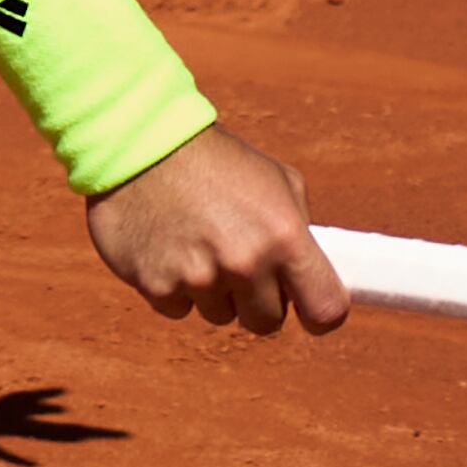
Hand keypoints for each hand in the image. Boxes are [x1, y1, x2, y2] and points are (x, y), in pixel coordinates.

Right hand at [87, 124, 348, 332]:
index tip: (308, 308)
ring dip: (213, 291)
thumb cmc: (217, 162)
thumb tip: (310, 274)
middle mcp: (244, 263)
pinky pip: (178, 308)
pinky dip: (175, 287)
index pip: (325, 310)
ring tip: (197, 244)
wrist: (141, 143)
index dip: (319, 313)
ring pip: (219, 315)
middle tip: (240, 266)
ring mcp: (198, 278)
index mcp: (284, 236)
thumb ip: (298, 232)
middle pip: (267, 323)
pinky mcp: (157, 287)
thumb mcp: (276, 181)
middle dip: (258, 302)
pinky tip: (168, 248)